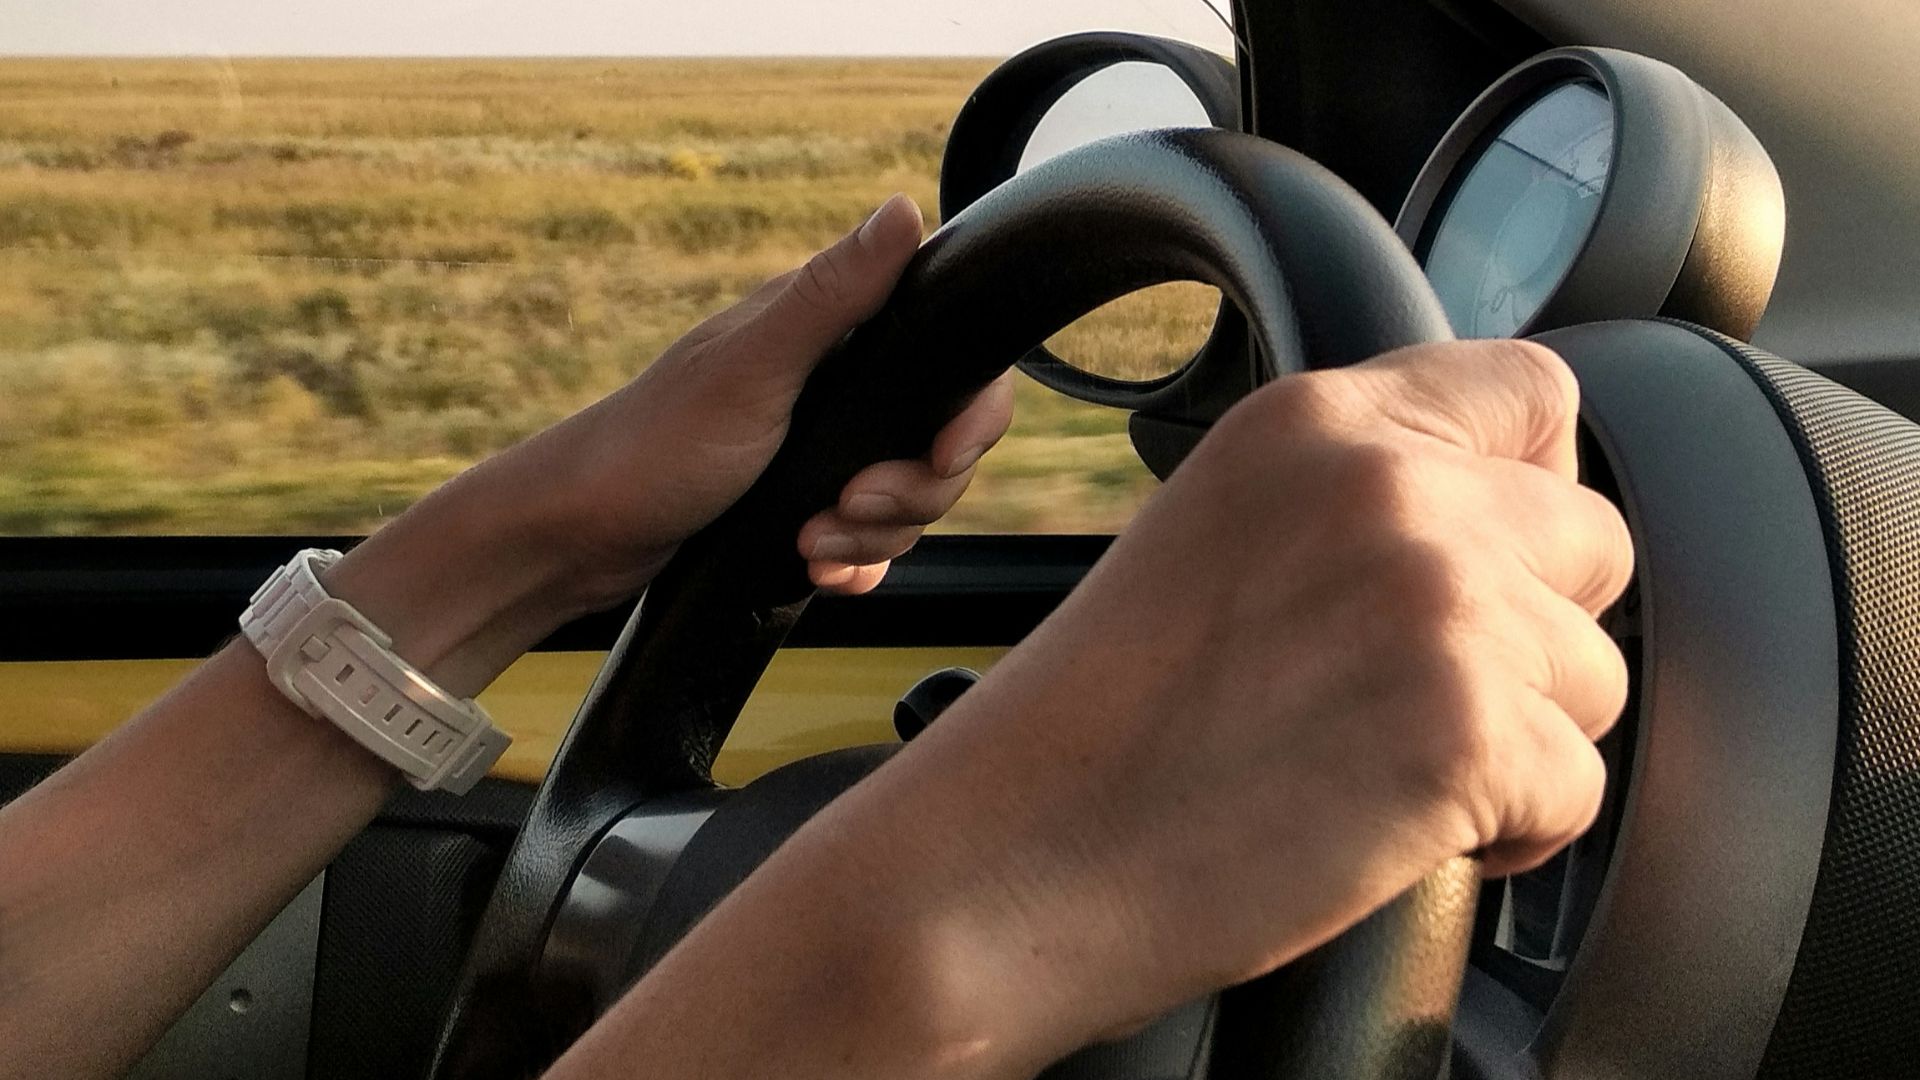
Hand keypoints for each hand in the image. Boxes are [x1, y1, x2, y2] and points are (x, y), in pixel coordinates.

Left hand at [325, 195, 1009, 691]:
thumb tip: (903, 209)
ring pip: (908, 503)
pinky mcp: (804, 506)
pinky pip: (871, 545)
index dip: (968, 419)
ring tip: (810, 542)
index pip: (952, 366)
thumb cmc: (654, 445)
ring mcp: (821, 451)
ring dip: (871, 536)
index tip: (941, 455)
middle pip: (939, 448)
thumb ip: (834, 294)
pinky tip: (814, 568)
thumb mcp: (753, 367)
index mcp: (828, 334)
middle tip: (845, 505)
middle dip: (907, 493)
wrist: (578, 538)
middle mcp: (834, 387)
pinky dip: (853, 563)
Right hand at [607, 340, 1633, 1078]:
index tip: (1490, 562)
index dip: (1531, 487)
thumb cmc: (1097, 727)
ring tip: (1385, 770)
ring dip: (1523, 738)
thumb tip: (1503, 519)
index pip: (1533, 392)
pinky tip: (1397, 830)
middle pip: (1590, 539)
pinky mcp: (1466, 731)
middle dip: (1533, 629)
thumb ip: (1358, 496)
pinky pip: (1582, 785)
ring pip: (1598, 675)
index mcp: (1314, 422)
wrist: (1014, 857)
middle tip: (1414, 695)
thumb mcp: (1219, 536)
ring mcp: (1437, 603)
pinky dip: (1513, 830)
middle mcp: (1390, 488)